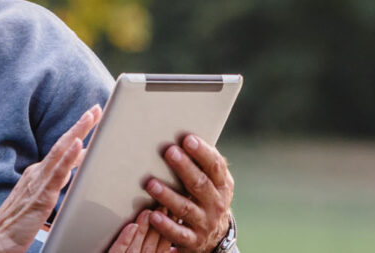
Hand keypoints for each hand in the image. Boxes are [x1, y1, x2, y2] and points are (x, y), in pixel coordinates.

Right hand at [0, 106, 101, 252]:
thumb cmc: (16, 226)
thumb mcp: (38, 202)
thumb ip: (51, 188)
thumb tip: (69, 179)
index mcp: (37, 175)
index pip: (60, 150)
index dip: (76, 134)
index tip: (90, 119)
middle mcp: (37, 174)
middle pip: (62, 145)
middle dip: (80, 126)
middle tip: (96, 109)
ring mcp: (38, 182)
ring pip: (61, 152)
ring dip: (77, 133)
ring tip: (91, 117)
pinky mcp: (41, 196)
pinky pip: (57, 173)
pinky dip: (68, 157)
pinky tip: (78, 144)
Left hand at [109, 210, 173, 252]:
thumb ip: (155, 250)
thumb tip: (165, 236)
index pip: (162, 249)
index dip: (168, 231)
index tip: (172, 215)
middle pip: (151, 245)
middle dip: (159, 225)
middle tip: (163, 206)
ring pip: (136, 245)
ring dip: (144, 228)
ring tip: (148, 212)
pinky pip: (118, 250)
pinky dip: (125, 238)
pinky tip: (131, 226)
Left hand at [144, 135, 233, 252]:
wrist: (214, 236)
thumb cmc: (205, 198)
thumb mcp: (212, 182)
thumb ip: (202, 163)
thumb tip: (182, 133)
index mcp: (223, 185)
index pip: (215, 166)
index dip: (203, 152)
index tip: (188, 139)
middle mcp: (217, 204)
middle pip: (200, 184)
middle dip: (184, 168)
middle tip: (169, 152)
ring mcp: (205, 223)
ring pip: (186, 208)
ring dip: (168, 195)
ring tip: (151, 183)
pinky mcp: (193, 240)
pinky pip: (178, 233)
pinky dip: (165, 225)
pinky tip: (152, 215)